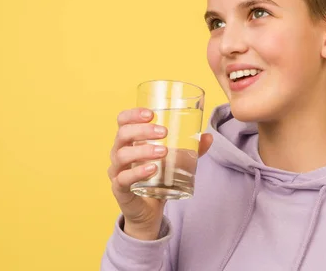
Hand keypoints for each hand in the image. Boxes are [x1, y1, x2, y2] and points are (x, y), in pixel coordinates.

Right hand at [107, 107, 212, 239]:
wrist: (149, 211)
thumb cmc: (158, 179)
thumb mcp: (175, 162)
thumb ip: (190, 150)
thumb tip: (208, 137)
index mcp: (129, 141)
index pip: (123, 120)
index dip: (133, 114)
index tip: (151, 114)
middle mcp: (119, 153)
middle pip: (122, 134)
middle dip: (143, 130)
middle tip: (164, 132)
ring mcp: (117, 171)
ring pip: (122, 155)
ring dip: (143, 150)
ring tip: (163, 151)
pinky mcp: (119, 189)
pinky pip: (123, 178)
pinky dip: (138, 172)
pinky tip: (153, 169)